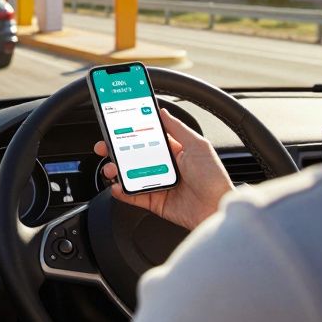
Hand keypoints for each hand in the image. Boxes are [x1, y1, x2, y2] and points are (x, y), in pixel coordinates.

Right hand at [94, 108, 232, 230]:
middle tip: (104, 146)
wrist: (217, 209)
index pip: (147, 138)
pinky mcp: (155, 202)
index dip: (131, 132)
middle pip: (133, 156)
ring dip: (116, 170)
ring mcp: (158, 184)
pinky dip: (122, 192)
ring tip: (111, 168)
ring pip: (130, 175)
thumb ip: (178, 128)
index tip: (116, 126)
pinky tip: (117, 186)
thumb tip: (162, 112)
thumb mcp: (198, 145)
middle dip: (116, 150)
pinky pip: (133, 196)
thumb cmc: (214, 178)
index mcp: (174, 151)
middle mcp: (164, 167)